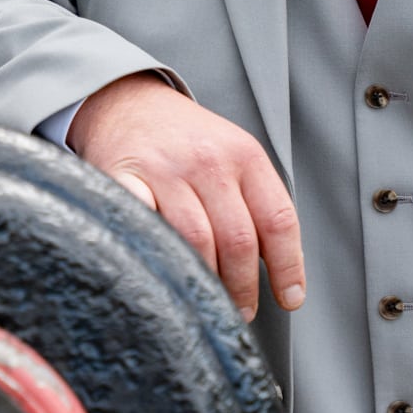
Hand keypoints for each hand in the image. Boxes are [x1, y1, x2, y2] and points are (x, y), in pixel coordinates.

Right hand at [68, 73, 303, 319]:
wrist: (125, 100)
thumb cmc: (184, 139)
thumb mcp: (232, 153)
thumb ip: (256, 201)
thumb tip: (283, 271)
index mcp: (244, 155)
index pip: (278, 220)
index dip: (288, 267)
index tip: (289, 299)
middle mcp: (207, 160)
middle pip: (238, 240)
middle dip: (243, 288)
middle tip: (240, 312)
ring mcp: (164, 170)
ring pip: (195, 243)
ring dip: (205, 283)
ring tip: (206, 302)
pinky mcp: (123, 179)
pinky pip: (146, 229)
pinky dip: (157, 258)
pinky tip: (164, 274)